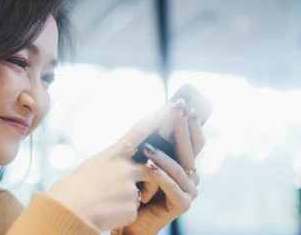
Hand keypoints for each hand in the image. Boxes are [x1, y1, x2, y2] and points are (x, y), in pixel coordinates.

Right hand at [46, 103, 176, 230]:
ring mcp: (129, 187)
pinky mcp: (132, 206)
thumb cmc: (75, 188)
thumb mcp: (92, 167)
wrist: (68, 212)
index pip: (139, 132)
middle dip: (148, 179)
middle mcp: (124, 168)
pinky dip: (123, 213)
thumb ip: (114, 164)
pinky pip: (134, 209)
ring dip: (131, 198)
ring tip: (109, 202)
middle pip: (150, 168)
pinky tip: (107, 213)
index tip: (172, 106)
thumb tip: (130, 166)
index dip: (157, 118)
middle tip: (132, 187)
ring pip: (142, 192)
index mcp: (112, 155)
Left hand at [124, 103, 205, 233]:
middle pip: (190, 149)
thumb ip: (152, 143)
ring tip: (148, 147)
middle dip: (183, 128)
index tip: (184, 103)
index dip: (191, 121)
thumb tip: (154, 113)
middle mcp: (191, 175)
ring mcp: (188, 190)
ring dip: (164, 156)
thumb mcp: (143, 161)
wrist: (129, 219)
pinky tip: (149, 168)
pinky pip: (172, 187)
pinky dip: (160, 176)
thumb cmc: (136, 188)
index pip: (192, 139)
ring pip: (179, 168)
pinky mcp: (181, 204)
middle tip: (178, 111)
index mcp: (184, 163)